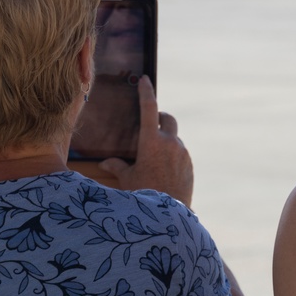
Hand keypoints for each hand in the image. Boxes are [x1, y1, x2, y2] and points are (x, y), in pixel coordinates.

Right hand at [96, 76, 193, 204]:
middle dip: (160, 117)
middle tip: (152, 123)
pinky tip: (163, 170)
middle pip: (167, 118)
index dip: (146, 92)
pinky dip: (172, 155)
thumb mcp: (127, 180)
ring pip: (174, 138)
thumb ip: (117, 167)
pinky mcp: (190, 164)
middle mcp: (170, 143)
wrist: (169, 216)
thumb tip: (105, 164)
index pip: (149, 108)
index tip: (145, 80)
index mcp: (151, 142)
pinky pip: (180, 153)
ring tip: (154, 158)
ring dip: (165, 140)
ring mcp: (183, 153)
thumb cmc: (144, 195)